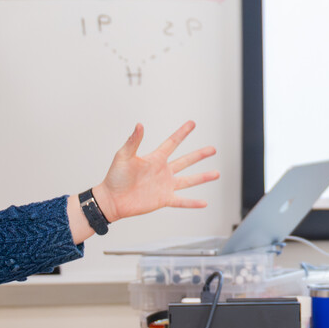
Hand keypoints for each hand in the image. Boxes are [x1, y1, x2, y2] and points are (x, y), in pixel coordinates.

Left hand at [94, 122, 216, 222]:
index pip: (172, 143)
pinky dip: (192, 203)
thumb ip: (133, 141)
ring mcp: (165, 185)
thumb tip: (139, 125)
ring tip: (217, 173)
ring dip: (203, 177)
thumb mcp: (123, 156)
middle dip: (200, 155)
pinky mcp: (164, 199)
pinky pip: (181, 201)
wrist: (111, 200)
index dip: (182, 133)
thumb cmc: (114, 177)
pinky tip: (204, 203)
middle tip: (213, 149)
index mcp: (155, 159)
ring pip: (189, 180)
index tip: (192, 124)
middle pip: (186, 161)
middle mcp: (163, 171)